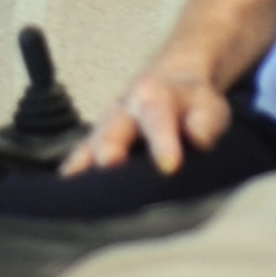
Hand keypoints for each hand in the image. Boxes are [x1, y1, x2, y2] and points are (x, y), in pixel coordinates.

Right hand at [61, 66, 231, 177]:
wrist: (171, 84)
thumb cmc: (192, 103)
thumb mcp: (210, 106)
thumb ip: (206, 121)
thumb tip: (199, 137)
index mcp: (155, 96)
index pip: (158, 118)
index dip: (163, 142)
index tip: (170, 166)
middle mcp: (124, 108)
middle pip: (113, 127)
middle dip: (110, 147)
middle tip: (110, 165)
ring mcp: (106, 124)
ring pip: (92, 143)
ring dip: (85, 164)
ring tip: (78, 191)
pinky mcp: (95, 141)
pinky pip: (81, 155)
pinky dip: (74, 170)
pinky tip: (65, 191)